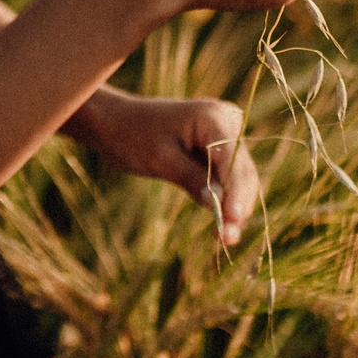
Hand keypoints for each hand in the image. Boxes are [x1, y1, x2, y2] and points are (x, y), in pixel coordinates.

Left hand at [67, 88, 260, 243]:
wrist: (114, 121)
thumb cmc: (132, 135)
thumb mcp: (161, 160)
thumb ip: (192, 179)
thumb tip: (219, 205)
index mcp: (213, 118)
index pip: (233, 160)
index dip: (236, 191)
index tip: (233, 219)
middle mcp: (226, 123)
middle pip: (242, 170)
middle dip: (237, 204)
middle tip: (229, 239)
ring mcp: (224, 136)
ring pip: (239, 177)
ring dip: (234, 207)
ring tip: (225, 238)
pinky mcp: (217, 150)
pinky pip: (227, 177)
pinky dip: (224, 199)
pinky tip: (220, 226)